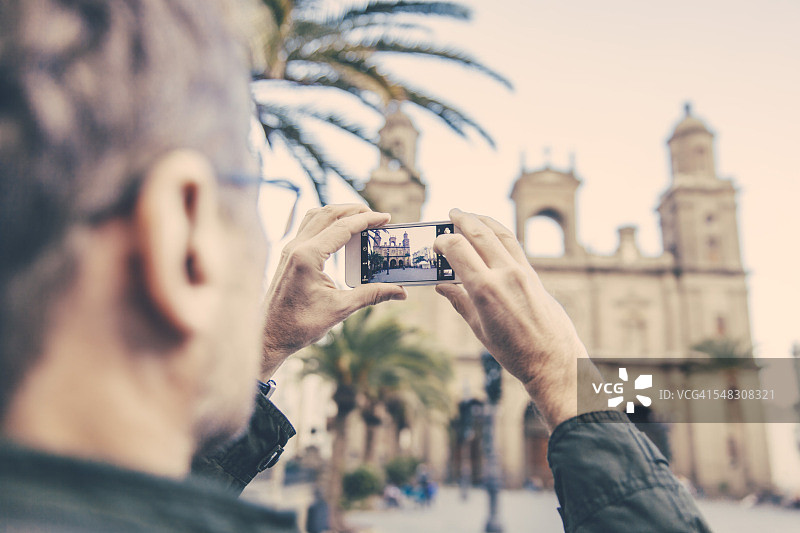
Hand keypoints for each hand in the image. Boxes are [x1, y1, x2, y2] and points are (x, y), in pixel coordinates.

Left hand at [260, 204, 406, 378]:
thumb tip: (401, 293)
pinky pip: (308, 228)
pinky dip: (326, 223)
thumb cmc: (300, 325)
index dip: (367, 220)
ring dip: (339, 213)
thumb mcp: (340, 308)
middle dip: (354, 210)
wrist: (269, 336)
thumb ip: (372, 295)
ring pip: (315, 216)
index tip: (386, 218)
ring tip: (360, 219)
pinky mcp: (287, 256)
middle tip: (377, 217)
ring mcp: (289, 250)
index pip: (343, 227)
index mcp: (308, 256)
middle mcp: (296, 247)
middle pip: (328, 213)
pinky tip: (339, 233)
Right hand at [434, 209, 605, 429]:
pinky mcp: (534, 275)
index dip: (443, 242)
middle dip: (463, 220)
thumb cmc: (513, 352)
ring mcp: (522, 272)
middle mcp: (505, 275)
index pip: (458, 249)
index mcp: (485, 290)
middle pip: (479, 234)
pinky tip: (492, 233)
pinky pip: (514, 245)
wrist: (553, 360)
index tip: (436, 244)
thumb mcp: (479, 329)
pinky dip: (500, 233)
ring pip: (500, 234)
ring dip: (483, 220)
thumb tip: (441, 286)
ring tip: (471, 215)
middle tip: (451, 213)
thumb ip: (460, 302)